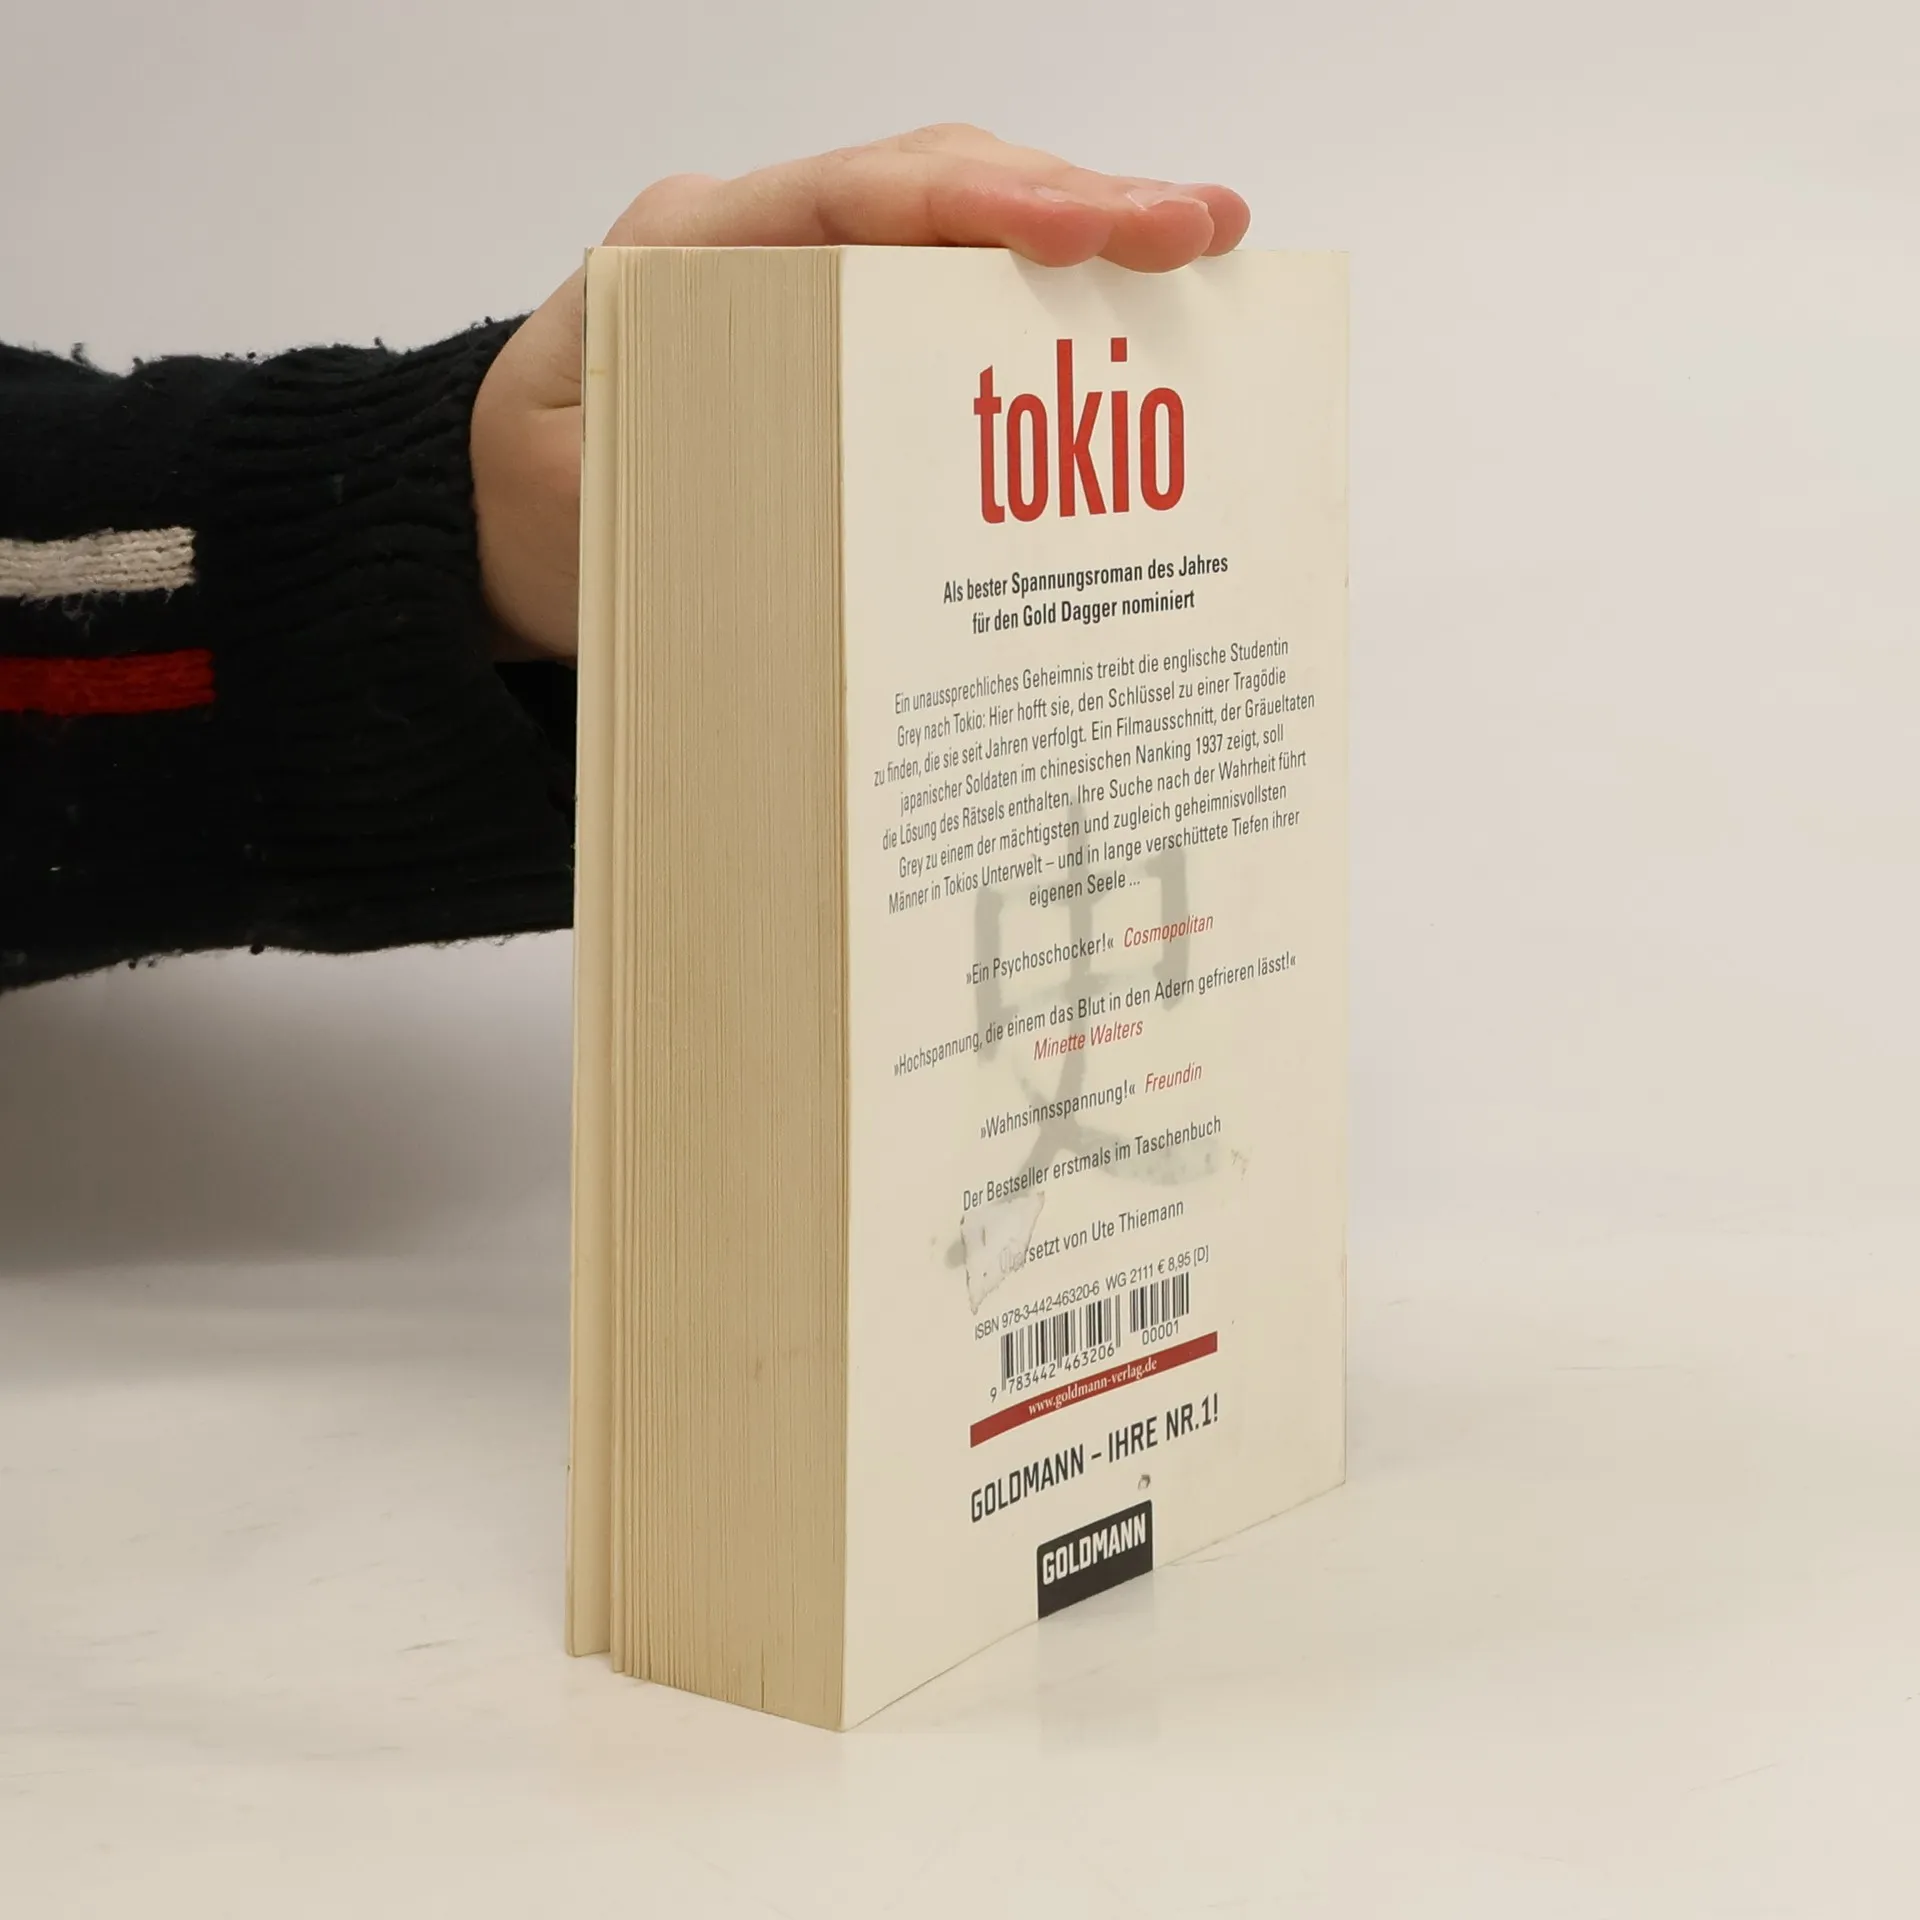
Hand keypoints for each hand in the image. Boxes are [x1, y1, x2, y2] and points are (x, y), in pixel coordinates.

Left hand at [470, 125, 1251, 660]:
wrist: (499, 517)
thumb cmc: (538, 509)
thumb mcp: (576, 501)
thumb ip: (672, 464)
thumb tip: (812, 469)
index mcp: (685, 252)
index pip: (851, 199)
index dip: (977, 206)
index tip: (1088, 232)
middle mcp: (756, 237)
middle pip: (933, 185)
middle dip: (1075, 201)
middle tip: (1202, 229)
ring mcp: (804, 273)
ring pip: (959, 223)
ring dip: (1081, 232)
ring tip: (1200, 248)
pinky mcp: (837, 323)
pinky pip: (949, 286)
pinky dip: (1040, 291)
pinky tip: (1124, 309)